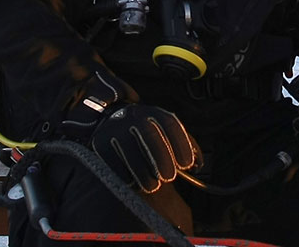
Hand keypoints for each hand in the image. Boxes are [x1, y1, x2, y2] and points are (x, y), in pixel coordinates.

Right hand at [60, 73, 198, 192]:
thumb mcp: (166, 132)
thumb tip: (199, 165)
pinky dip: (122, 173)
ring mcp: (116, 128)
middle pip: (150, 136)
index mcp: (155, 113)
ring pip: (130, 149)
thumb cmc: (147, 133)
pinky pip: (111, 159)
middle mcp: (135, 117)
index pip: (171, 125)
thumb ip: (185, 145)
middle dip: (162, 158)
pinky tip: (131, 182)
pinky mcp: (99, 142)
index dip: (181, 145)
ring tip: (152, 185)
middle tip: (169, 177)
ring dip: (142, 171)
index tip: (187, 164)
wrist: (110, 121)